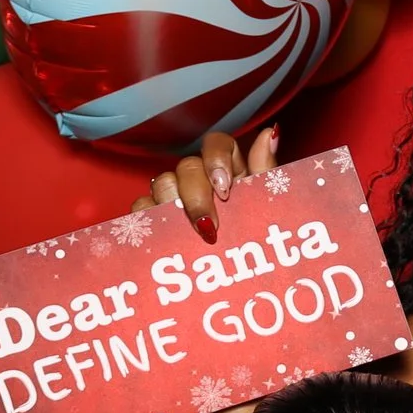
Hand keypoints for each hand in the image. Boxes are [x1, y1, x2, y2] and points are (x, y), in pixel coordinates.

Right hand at [134, 126, 280, 242]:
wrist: (242, 279)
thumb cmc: (255, 236)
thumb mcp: (267, 206)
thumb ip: (267, 170)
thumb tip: (271, 133)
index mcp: (229, 171)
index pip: (216, 144)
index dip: (216, 158)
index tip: (225, 187)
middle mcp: (199, 179)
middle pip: (187, 166)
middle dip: (197, 194)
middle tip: (210, 224)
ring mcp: (174, 197)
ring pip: (162, 183)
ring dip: (174, 205)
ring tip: (190, 234)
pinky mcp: (154, 218)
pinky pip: (141, 207)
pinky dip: (151, 219)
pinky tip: (167, 236)